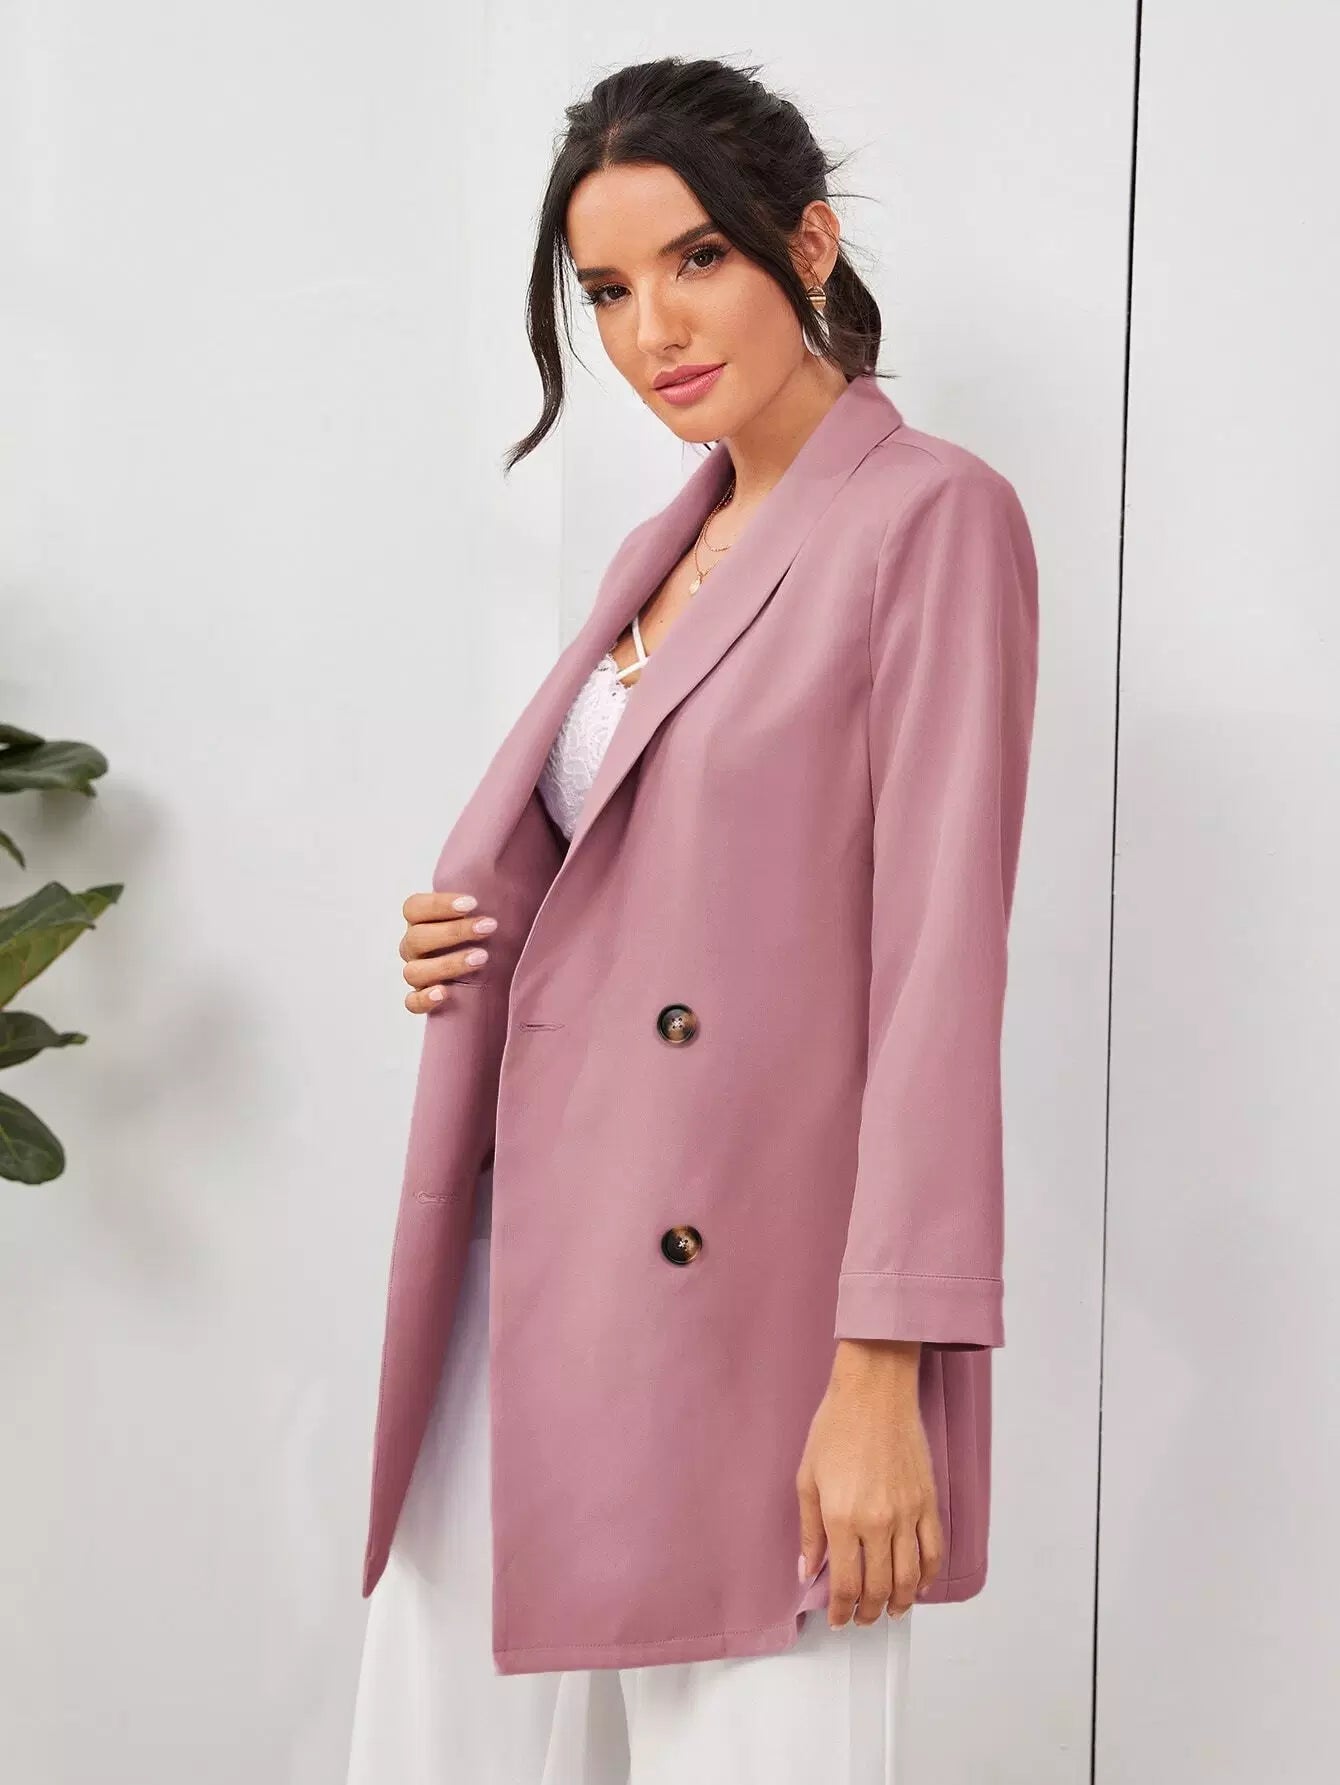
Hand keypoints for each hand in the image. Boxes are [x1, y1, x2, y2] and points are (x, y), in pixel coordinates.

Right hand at [399, 890, 497, 1011]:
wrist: (497, 964)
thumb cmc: (491, 927)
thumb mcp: (494, 901)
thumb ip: (496, 881)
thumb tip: (517, 842)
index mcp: (422, 918)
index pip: (414, 907)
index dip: (439, 904)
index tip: (473, 902)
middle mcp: (414, 945)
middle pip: (416, 938)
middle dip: (453, 932)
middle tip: (489, 927)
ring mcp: (417, 972)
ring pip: (414, 971)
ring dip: (447, 964)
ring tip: (481, 959)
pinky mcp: (423, 998)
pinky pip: (411, 1002)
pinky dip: (423, 999)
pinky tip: (445, 993)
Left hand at [794, 1339, 942, 1626]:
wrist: (875, 1393)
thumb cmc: (836, 1427)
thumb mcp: (807, 1478)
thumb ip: (809, 1530)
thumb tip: (807, 1570)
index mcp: (842, 1518)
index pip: (846, 1584)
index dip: (843, 1610)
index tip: (840, 1620)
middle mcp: (877, 1522)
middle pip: (879, 1588)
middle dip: (870, 1612)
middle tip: (863, 1619)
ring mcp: (907, 1514)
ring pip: (909, 1578)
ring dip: (899, 1603)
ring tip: (890, 1611)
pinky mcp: (927, 1502)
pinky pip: (933, 1551)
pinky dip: (926, 1576)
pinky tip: (916, 1584)